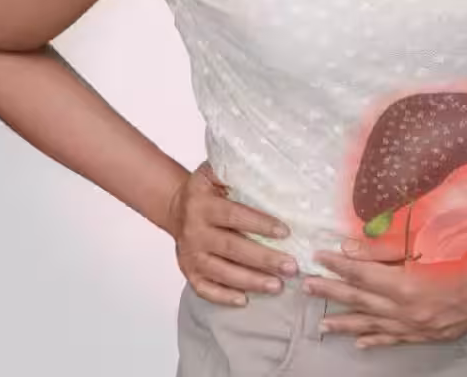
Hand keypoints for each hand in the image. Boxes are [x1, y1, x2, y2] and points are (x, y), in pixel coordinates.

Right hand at [169, 161, 298, 305]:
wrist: (176, 207)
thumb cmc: (207, 191)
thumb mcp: (215, 173)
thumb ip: (236, 170)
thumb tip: (272, 166)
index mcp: (203, 204)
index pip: (234, 215)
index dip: (259, 224)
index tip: (285, 232)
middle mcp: (194, 230)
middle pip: (232, 248)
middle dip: (263, 259)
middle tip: (291, 267)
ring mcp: (190, 253)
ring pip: (221, 272)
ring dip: (250, 281)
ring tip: (277, 286)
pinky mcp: (188, 271)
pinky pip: (204, 288)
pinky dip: (223, 297)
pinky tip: (245, 300)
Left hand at [302, 239, 466, 347]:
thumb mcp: (425, 241)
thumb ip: (384, 249)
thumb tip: (349, 248)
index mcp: (408, 285)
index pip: (362, 275)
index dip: (338, 265)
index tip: (318, 256)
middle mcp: (412, 311)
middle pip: (363, 301)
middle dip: (333, 294)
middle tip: (307, 287)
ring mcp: (424, 326)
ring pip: (376, 325)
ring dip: (348, 323)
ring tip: (322, 323)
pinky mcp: (436, 333)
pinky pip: (400, 339)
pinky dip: (378, 340)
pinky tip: (360, 343)